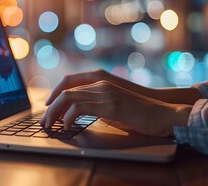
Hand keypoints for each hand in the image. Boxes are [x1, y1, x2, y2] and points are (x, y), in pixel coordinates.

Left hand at [40, 71, 191, 136]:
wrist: (163, 114)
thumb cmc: (139, 113)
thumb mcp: (114, 105)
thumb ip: (97, 105)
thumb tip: (79, 114)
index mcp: (101, 82)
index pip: (69, 82)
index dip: (55, 93)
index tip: (47, 106)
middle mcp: (101, 84)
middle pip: (66, 91)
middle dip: (51, 107)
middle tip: (44, 120)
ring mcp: (106, 93)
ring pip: (69, 98)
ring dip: (55, 113)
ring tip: (49, 125)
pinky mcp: (111, 105)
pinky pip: (81, 109)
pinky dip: (69, 118)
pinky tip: (67, 126)